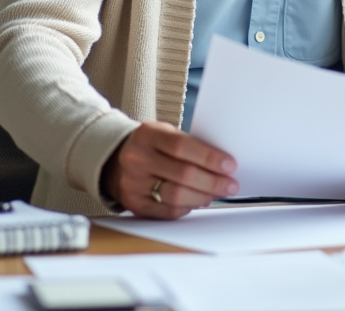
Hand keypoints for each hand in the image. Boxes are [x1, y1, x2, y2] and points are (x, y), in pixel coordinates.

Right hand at [101, 120, 237, 218]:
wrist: (114, 160)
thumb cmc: (151, 146)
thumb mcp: (164, 133)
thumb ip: (189, 145)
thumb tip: (223, 165)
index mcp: (147, 134)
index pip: (182, 147)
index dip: (209, 158)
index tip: (230, 165)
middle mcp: (137, 158)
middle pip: (183, 174)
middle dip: (213, 181)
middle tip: (230, 184)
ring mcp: (133, 183)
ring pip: (177, 196)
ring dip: (203, 197)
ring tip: (216, 193)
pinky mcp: (134, 204)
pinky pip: (167, 211)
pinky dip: (188, 207)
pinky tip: (197, 201)